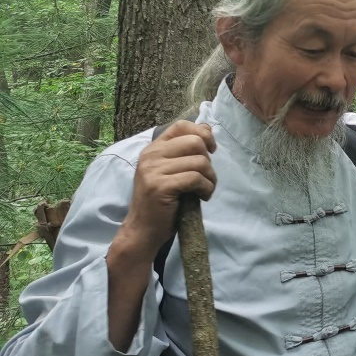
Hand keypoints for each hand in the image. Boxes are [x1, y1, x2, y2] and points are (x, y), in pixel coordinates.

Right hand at [112, 121, 216, 263]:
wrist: (143, 229)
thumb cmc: (162, 201)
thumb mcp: (172, 170)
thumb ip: (186, 150)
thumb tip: (207, 128)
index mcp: (153, 149)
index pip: (182, 125)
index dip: (202, 134)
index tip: (211, 150)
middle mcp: (151, 156)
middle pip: (195, 142)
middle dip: (209, 161)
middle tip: (205, 177)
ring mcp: (153, 171)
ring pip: (199, 162)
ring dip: (211, 178)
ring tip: (204, 190)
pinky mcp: (160, 186)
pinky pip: (195, 178)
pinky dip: (206, 188)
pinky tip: (202, 197)